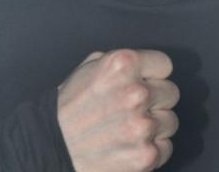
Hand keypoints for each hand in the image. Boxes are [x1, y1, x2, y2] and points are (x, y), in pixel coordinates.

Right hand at [57, 49, 179, 171]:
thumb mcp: (91, 67)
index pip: (164, 65)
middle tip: (131, 110)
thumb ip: (124, 62)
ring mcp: (142, 126)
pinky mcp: (145, 155)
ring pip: (170, 121)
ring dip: (154, 126)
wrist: (47, 149)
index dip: (152, 75)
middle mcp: (136, 92)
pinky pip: (166, 148)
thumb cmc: (69, 107)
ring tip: (128, 130)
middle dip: (155, 100)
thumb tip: (147, 66)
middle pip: (171, 92)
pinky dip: (151, 150)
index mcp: (124, 64)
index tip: (141, 84)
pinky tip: (130, 147)